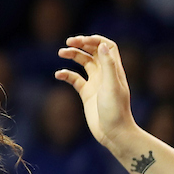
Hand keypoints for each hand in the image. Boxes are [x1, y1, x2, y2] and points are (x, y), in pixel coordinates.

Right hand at [55, 35, 135, 149]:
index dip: (95, 40)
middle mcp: (105, 74)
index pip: (107, 46)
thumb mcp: (112, 86)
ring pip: (83, 63)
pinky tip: (59, 74)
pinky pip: (75, 79)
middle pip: (93, 52)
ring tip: (60, 53)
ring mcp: (95, 83)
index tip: (81, 40)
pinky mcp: (87, 93)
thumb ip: (108, 65)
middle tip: (68, 42)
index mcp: (114, 69)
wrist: (113, 132)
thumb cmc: (115, 110)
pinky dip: (66, 74)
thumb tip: (101, 45)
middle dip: (81, 44)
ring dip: (73, 56)